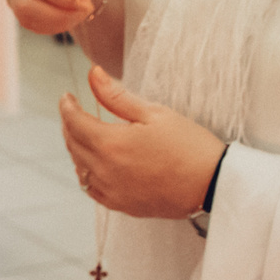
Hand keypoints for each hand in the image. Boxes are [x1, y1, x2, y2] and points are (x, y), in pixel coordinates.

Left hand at [59, 65, 223, 219]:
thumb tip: (93, 74)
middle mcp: (105, 170)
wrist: (213, 183)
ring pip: (79, 167)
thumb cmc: (189, 145)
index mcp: (111, 144)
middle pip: (73, 144)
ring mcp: (111, 191)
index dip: (67, 107)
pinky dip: (87, 173)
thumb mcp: (154, 113)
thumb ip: (116, 95)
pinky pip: (91, 188)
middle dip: (70, 125)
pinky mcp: (121, 205)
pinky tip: (95, 163)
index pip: (74, 122)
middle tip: (75, 111)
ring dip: (77, 148)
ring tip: (86, 133)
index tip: (68, 97)